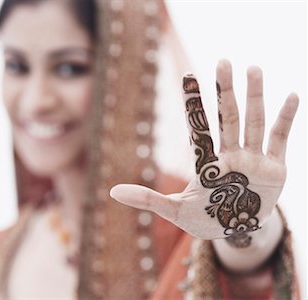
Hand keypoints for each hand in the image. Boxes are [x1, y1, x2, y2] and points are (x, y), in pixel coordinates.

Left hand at [110, 59, 297, 245]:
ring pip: (252, 121)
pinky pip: (280, 139)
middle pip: (227, 117)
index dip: (194, 103)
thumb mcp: (174, 210)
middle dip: (225, 91)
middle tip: (222, 62)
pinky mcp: (275, 168)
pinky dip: (286, 119)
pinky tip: (291, 96)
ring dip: (254, 97)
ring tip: (253, 69)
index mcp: (207, 162)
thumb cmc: (203, 219)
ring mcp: (252, 159)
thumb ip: (147, 199)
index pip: (199, 127)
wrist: (234, 232)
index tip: (188, 76)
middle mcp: (229, 154)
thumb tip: (112, 192)